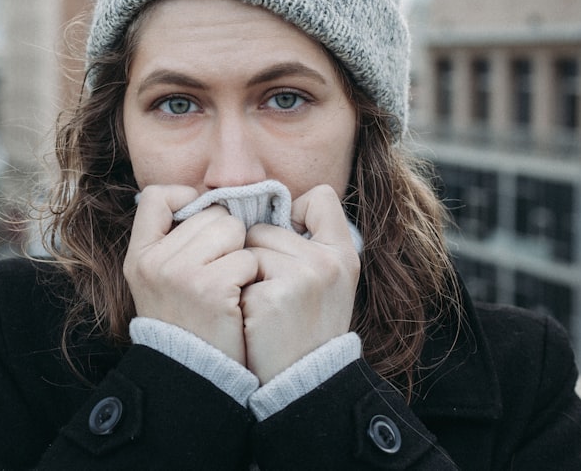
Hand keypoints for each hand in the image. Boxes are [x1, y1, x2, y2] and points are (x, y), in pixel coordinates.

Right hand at [123, 185, 258, 364]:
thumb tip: (210, 199)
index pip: (157, 196)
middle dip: (226, 237)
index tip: (201, 226)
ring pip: (233, 229)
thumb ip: (175, 241)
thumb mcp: (160, 280)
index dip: (185, 200)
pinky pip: (248, 257)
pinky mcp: (211, 288)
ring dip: (241, 255)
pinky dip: (251, 277)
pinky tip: (239, 299)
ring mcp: (181, 274)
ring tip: (229, 284)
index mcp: (139, 255)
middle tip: (220, 271)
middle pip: (211, 213)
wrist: (195, 375)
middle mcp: (155, 261)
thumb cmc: (188, 321)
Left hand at [240, 185, 360, 383]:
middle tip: (272, 293)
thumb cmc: (306, 327)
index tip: (288, 246)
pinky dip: (236, 294)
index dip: (295, 214)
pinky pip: (235, 272)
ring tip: (262, 307)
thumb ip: (308, 241)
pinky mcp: (272, 297)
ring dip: (243, 274)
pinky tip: (252, 319)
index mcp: (344, 252)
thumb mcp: (326, 281)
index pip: (320, 197)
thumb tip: (266, 205)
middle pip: (266, 225)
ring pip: (246, 248)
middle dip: (257, 254)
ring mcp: (301, 277)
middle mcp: (328, 260)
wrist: (302, 384)